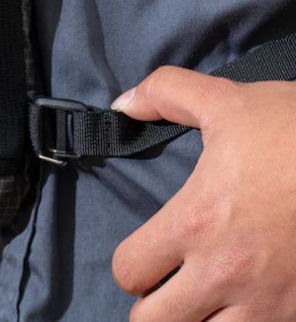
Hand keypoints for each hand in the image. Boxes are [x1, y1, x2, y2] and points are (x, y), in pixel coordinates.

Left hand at [111, 67, 295, 320]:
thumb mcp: (226, 101)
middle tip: (171, 286)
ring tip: (208, 300)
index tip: (149, 251)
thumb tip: (122, 104)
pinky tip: (252, 305)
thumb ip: (164, 94)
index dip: (131, 261)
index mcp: (196, 223)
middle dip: (155, 305)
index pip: (128, 269)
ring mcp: (271, 304)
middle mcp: (226, 274)